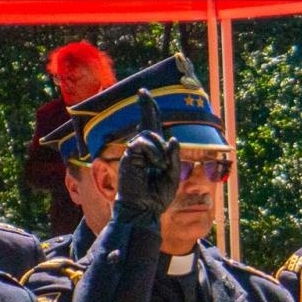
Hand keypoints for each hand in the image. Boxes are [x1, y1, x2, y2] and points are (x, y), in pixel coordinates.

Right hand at [114, 89, 180, 224]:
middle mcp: (142, 149)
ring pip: (149, 135)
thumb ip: (174, 157)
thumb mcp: (172, 176)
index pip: (152, 128)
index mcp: (153, 153)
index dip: (149, 110)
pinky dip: (154, 152)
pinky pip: (143, 143)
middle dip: (146, 106)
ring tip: (161, 166)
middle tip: (143, 91)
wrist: (143, 210)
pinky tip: (155, 165)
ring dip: (160, 149)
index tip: (144, 93)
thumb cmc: (156, 197)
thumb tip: (172, 138)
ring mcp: (134, 152)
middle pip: (147, 123)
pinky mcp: (128, 156)